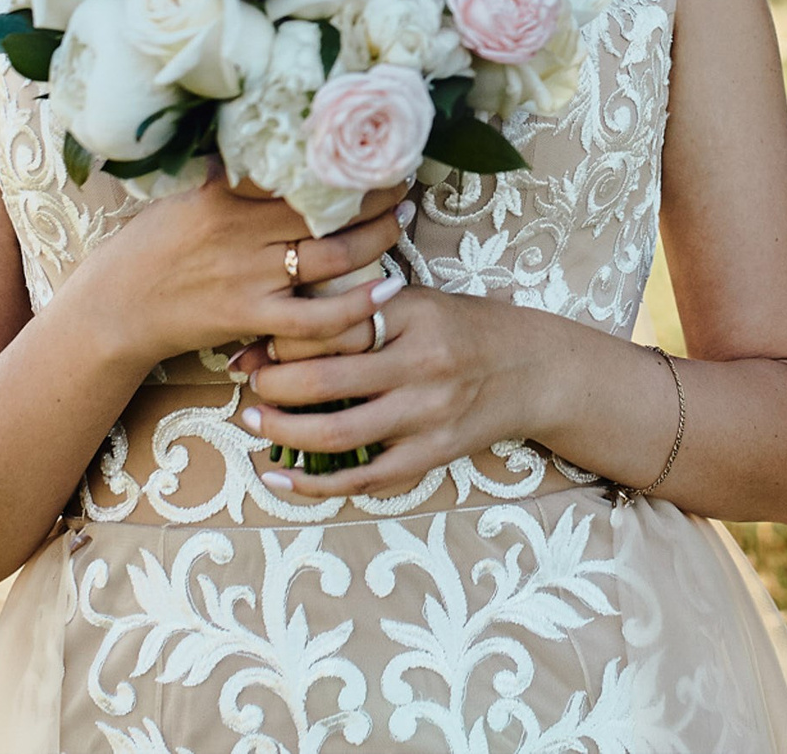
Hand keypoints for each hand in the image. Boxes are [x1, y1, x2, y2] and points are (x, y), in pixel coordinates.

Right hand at [69, 173, 411, 372]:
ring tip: (403, 221)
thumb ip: (232, 177)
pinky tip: (386, 290)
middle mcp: (242, 233)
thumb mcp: (186, 197)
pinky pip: (316, 319)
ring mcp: (249, 278)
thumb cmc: (150, 248)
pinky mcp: (250, 319)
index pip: (298, 169)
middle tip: (404, 181)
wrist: (114, 310)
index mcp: (226, 195)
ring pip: (332, 258)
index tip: (376, 144)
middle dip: (375, 195)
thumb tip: (271, 137)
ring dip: (377, 238)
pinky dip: (356, 306)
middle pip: (327, 210)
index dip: (343, 158)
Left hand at [234, 286, 557, 499]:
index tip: (258, 346)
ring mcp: (428, 414)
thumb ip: (357, 311)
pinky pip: (364, 478)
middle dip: (273, 385)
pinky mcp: (433, 454)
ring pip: (338, 434)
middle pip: (325, 380)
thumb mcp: (418, 302)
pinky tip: (280, 478)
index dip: (283, 339)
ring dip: (284, 432)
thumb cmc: (467, 329)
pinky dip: (315, 484)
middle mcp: (422, 363)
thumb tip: (276, 330)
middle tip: (251, 384)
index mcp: (414, 314)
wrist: (535, 370)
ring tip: (255, 422)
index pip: (329, 326)